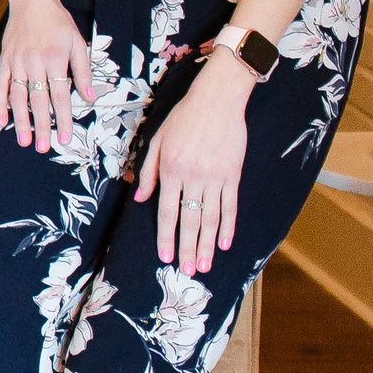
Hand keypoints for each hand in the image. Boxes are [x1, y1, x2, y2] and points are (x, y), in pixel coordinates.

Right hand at [0, 0, 94, 152]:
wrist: (32, 1)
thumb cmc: (58, 22)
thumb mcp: (77, 43)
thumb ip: (83, 71)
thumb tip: (91, 99)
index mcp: (55, 60)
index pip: (61, 96)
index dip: (64, 119)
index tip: (66, 139)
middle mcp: (34, 63)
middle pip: (38, 101)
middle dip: (41, 127)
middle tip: (43, 148)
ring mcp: (17, 63)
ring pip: (18, 96)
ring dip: (20, 120)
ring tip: (23, 140)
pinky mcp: (5, 61)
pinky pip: (1, 85)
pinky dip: (1, 104)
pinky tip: (2, 121)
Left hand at [135, 51, 250, 275]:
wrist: (217, 101)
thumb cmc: (183, 118)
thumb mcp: (156, 140)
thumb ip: (147, 170)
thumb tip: (139, 197)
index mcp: (170, 170)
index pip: (166, 211)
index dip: (166, 236)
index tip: (165, 256)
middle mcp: (192, 178)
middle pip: (189, 220)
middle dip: (188, 248)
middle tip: (188, 272)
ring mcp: (215, 178)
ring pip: (210, 218)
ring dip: (208, 244)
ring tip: (206, 265)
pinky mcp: (233, 175)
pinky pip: (230, 206)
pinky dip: (228, 226)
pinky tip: (226, 243)